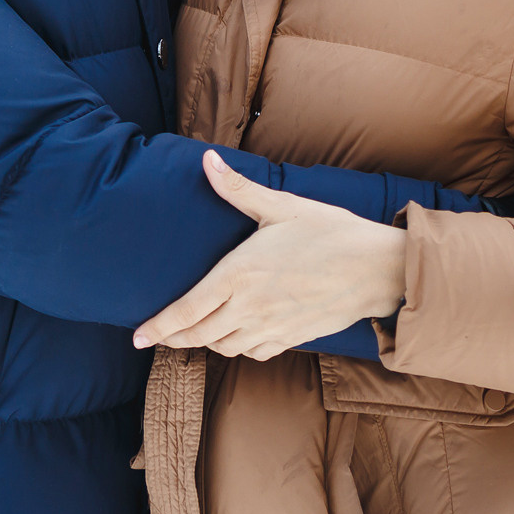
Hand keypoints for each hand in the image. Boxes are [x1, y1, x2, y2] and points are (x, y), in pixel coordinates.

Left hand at [133, 149, 409, 360]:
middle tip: (157, 337)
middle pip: (197, 336)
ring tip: (194, 334)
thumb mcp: (281, 206)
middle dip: (173, 338)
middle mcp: (248, 308)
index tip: (137, 336)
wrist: (376, 269)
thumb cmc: (330, 232)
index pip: (185, 311)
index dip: (157, 327)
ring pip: (223, 348)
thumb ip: (239, 189)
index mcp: (238, 275)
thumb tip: (207, 161)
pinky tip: (236, 337)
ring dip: (204, 343)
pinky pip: (253, 353)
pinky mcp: (291, 339)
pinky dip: (237, 348)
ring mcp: (270, 328)